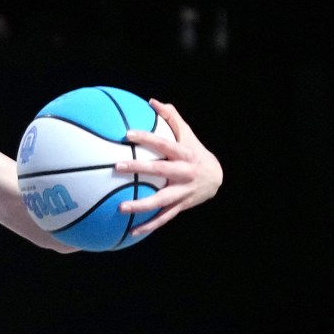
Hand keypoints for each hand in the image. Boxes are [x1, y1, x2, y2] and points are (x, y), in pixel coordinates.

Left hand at [117, 100, 222, 236]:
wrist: (217, 178)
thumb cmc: (194, 152)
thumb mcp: (187, 134)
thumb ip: (171, 118)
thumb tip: (152, 101)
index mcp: (185, 154)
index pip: (164, 144)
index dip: (147, 138)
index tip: (127, 134)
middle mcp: (184, 173)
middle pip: (161, 170)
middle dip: (139, 168)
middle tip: (117, 167)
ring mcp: (183, 192)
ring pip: (162, 200)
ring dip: (142, 205)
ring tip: (120, 208)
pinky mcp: (181, 207)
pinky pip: (163, 218)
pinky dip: (149, 225)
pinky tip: (132, 231)